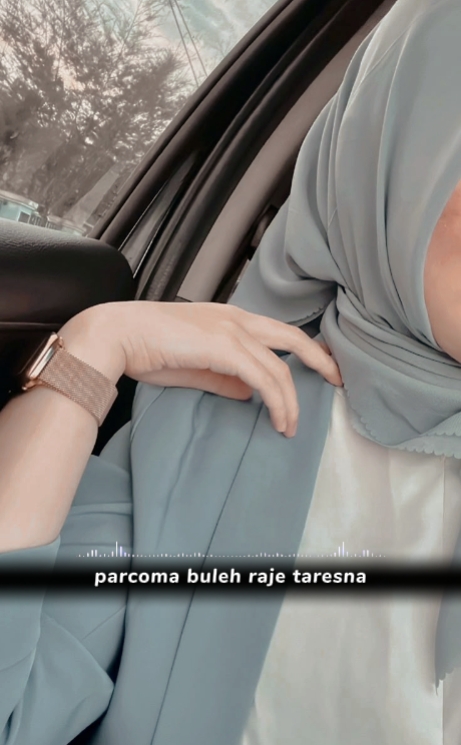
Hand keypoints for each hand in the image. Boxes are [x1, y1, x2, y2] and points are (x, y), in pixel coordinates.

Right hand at [62, 302, 342, 437]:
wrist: (119, 334)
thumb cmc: (146, 348)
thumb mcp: (194, 366)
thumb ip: (224, 378)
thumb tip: (248, 394)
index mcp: (229, 318)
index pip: (276, 332)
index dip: (302, 350)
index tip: (319, 368)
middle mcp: (236, 318)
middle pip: (293, 338)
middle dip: (321, 360)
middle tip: (338, 381)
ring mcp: (232, 330)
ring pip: (280, 367)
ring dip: (291, 401)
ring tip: (290, 427)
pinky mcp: (225, 347)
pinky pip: (265, 378)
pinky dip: (277, 402)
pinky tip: (279, 421)